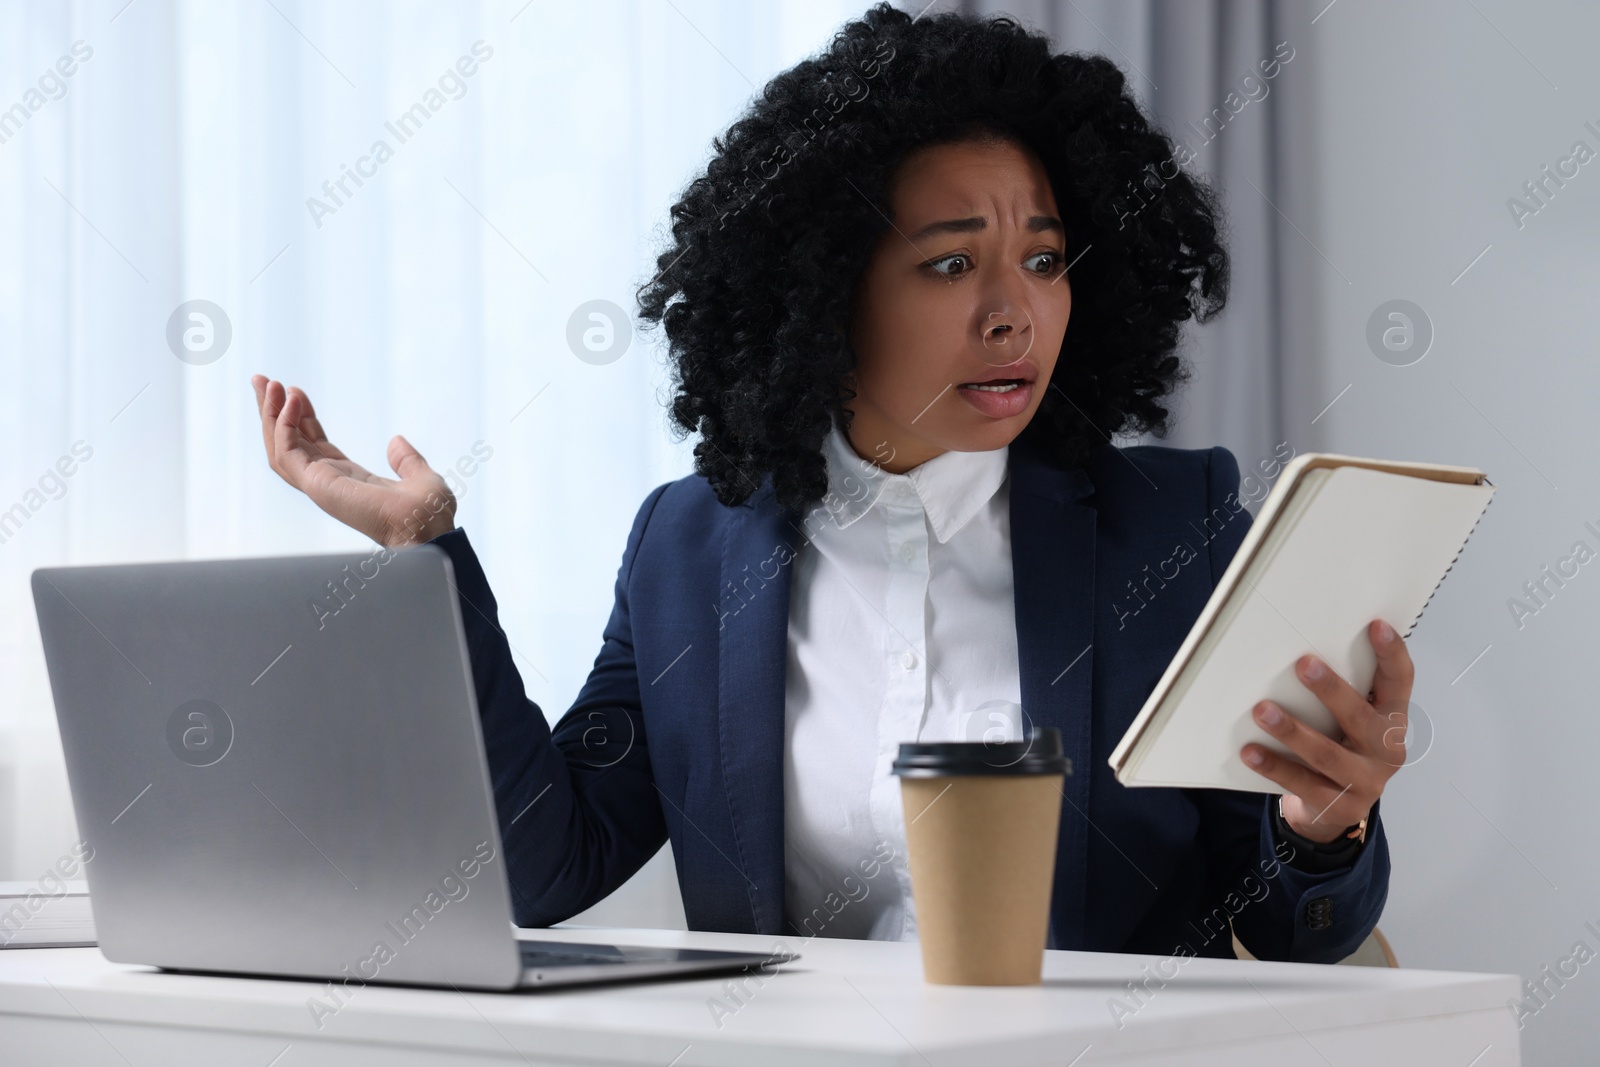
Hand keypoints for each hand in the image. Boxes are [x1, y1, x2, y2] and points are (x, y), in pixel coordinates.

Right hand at [251, 375, 456, 546]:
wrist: (428, 527)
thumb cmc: (428, 512)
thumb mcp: (419, 476)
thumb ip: (406, 459)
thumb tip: (396, 441)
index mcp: (348, 478)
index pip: (312, 443)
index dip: (300, 416)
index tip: (293, 390)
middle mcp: (329, 482)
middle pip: (288, 443)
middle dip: (272, 411)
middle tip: (261, 380)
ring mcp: (320, 485)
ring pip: (279, 448)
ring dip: (270, 415)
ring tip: (266, 383)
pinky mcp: (317, 486)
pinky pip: (288, 453)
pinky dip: (284, 427)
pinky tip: (290, 402)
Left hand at [1240, 619, 1411, 842]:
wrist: (1337, 812)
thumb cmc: (1342, 750)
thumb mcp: (1350, 722)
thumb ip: (1342, 692)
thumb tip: (1301, 651)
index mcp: (1392, 721)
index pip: (1400, 683)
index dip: (1392, 654)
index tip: (1377, 626)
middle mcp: (1386, 751)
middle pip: (1361, 718)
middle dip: (1331, 690)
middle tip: (1303, 665)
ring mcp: (1365, 782)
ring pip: (1327, 754)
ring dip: (1292, 731)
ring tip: (1262, 711)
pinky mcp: (1339, 807)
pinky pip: (1301, 784)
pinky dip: (1274, 766)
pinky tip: (1250, 751)